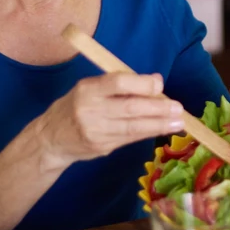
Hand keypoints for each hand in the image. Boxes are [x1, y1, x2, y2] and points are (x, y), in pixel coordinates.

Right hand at [38, 72, 185, 167]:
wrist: (50, 139)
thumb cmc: (76, 106)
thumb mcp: (89, 88)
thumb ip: (118, 85)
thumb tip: (155, 82)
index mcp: (88, 89)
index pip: (118, 83)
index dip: (141, 83)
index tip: (160, 84)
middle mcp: (90, 109)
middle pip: (130, 108)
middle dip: (157, 108)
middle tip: (178, 108)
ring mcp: (96, 131)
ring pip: (133, 127)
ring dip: (159, 124)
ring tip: (178, 122)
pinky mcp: (101, 147)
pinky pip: (130, 138)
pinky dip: (148, 133)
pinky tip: (163, 129)